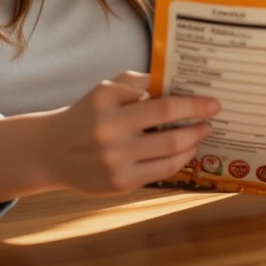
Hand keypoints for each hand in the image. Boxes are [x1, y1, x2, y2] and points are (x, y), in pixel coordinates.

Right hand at [36, 71, 218, 193]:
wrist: (53, 151)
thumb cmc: (88, 114)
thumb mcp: (106, 88)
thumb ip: (140, 82)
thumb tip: (180, 82)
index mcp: (107, 100)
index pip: (161, 101)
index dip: (193, 103)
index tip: (213, 102)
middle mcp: (110, 130)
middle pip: (169, 128)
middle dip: (198, 122)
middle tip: (212, 117)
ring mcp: (115, 160)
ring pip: (170, 152)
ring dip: (193, 142)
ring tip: (200, 133)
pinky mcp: (119, 183)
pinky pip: (161, 171)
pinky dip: (180, 160)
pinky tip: (186, 151)